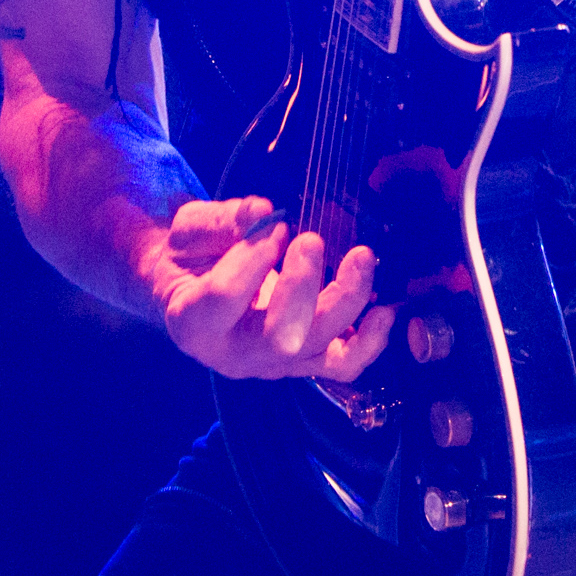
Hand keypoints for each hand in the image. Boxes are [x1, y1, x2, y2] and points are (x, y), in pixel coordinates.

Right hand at [145, 195, 393, 381]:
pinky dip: (370, 340)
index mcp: (193, 322)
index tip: (271, 226)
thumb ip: (223, 221)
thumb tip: (264, 211)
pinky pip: (343, 364)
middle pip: (281, 338)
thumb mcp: (191, 228)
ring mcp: (273, 364)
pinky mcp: (304, 361)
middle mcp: (234, 356)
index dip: (251, 260)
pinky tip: (384, 307)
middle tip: (311, 240)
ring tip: (361, 258)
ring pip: (320, 350)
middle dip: (304, 287)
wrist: (193, 288)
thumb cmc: (190, 255)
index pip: (224, 300)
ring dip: (347, 304)